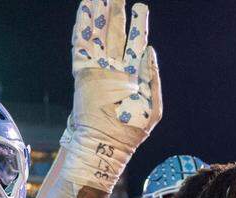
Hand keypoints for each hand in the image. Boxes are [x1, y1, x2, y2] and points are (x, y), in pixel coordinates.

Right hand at [64, 1, 160, 190]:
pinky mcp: (83, 72)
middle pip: (115, 33)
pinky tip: (87, 6)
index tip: (140, 7)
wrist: (106, 145)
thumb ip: (152, 78)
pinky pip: (82, 43)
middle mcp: (114, 68)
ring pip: (98, 33)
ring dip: (99, 13)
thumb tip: (149, 51)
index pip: (135, 43)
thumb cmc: (131, 132)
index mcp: (132, 75)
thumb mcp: (153, 106)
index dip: (138, 25)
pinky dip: (83, 24)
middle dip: (116, 12)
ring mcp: (98, 69)